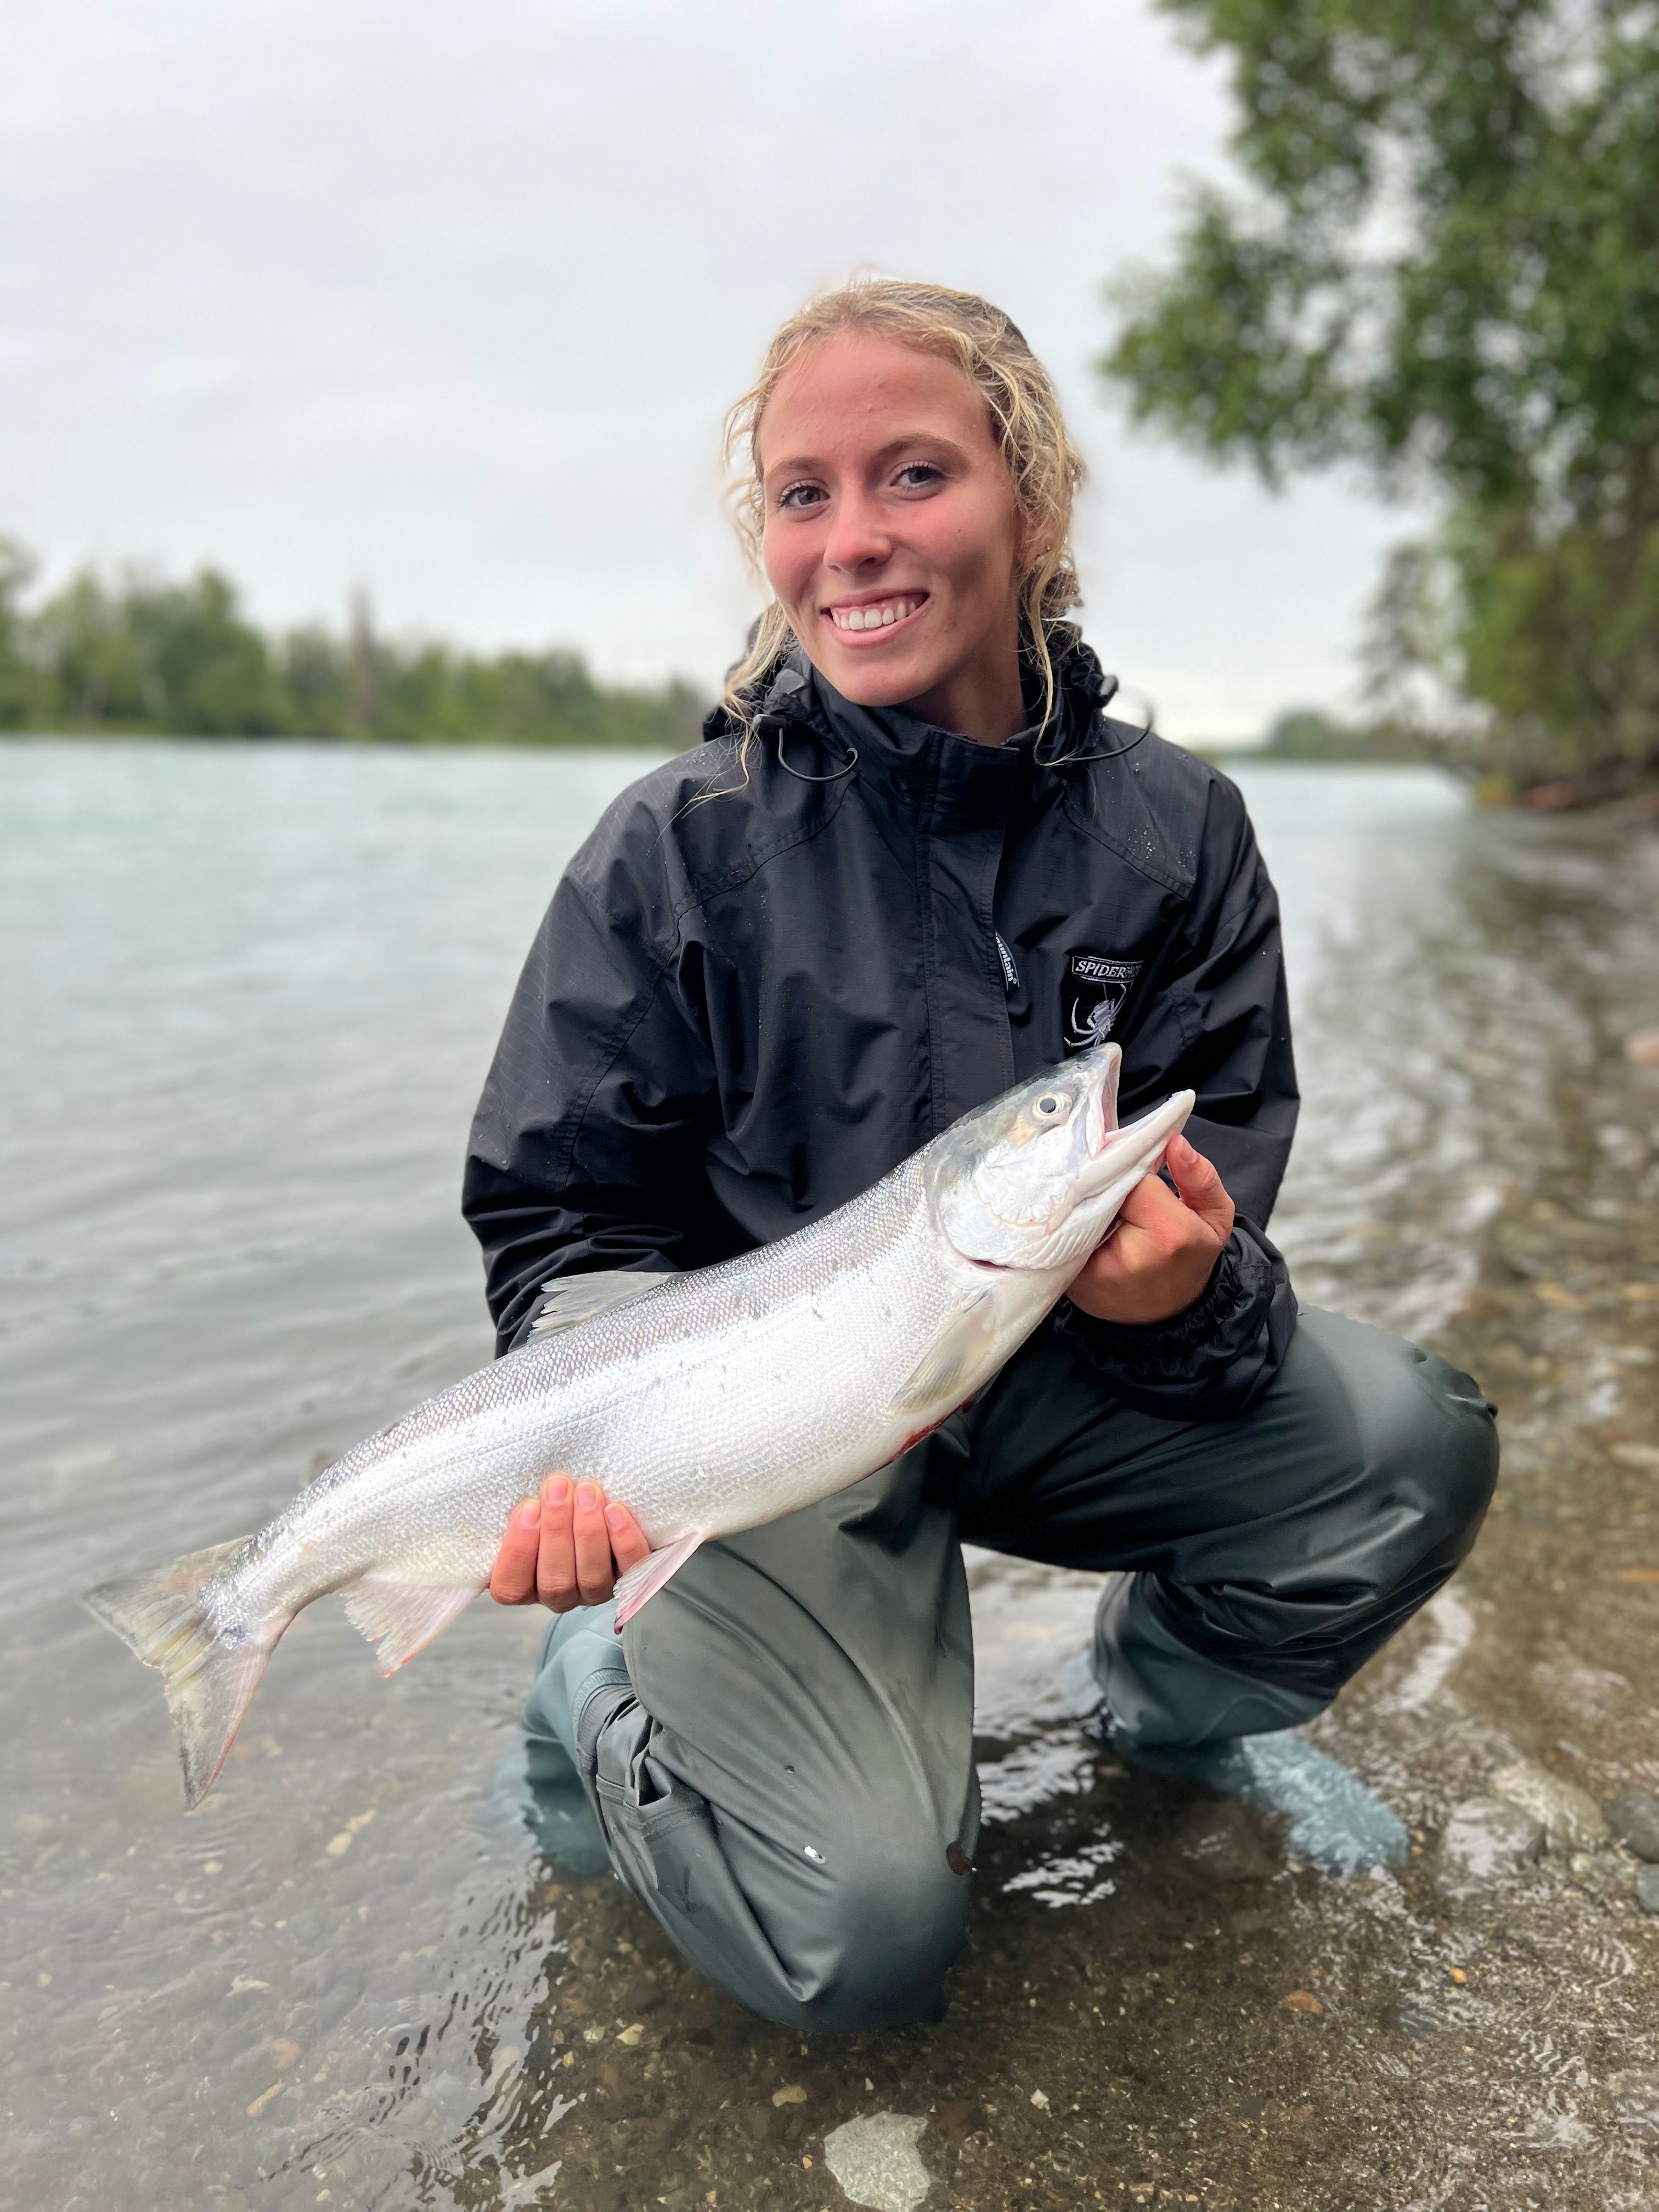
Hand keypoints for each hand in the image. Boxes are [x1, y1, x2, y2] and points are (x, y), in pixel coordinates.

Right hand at [488, 1474, 651, 1611]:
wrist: (592, 1496)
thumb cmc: (549, 1499)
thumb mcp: (524, 1503)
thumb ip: (513, 1507)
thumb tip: (490, 1485)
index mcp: (524, 1583)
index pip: (510, 1587)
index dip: (518, 1551)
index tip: (527, 1507)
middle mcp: (559, 1594)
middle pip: (554, 1582)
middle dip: (556, 1531)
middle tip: (558, 1487)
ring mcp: (596, 1590)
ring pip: (592, 1578)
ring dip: (588, 1532)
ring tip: (587, 1492)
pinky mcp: (632, 1577)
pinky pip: (632, 1570)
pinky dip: (624, 1541)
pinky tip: (616, 1510)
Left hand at [1067, 1132, 1234, 1326]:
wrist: (1163, 1316)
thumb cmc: (1189, 1259)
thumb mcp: (1214, 1218)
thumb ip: (1200, 1178)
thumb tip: (1174, 1142)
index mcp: (1168, 1233)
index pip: (1134, 1175)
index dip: (1133, 1166)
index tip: (1137, 1171)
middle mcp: (1126, 1252)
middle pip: (1101, 1189)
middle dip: (1107, 1182)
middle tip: (1117, 1187)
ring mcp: (1091, 1269)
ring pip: (1078, 1208)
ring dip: (1086, 1200)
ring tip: (1103, 1206)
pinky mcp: (1068, 1278)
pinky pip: (1064, 1231)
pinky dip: (1072, 1221)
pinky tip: (1085, 1224)